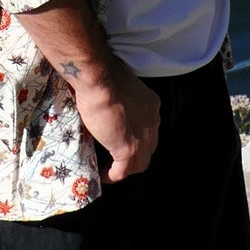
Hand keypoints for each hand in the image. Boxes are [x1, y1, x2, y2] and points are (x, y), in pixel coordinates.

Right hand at [13, 0, 160, 179]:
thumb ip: (113, 93)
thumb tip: (97, 93)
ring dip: (124, 168)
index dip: (134, 135)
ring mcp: (142, 138)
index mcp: (150, 105)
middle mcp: (152, 123)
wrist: (100, 79)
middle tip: (114, 156)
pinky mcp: (128, 149)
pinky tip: (101, 174)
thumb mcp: (114, 84)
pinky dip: (113, 176)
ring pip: (140, 163)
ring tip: (108, 168)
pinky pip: (123, 172)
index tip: (118, 137)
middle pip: (148, 147)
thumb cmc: (102, 74)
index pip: (147, 128)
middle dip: (133, 155)